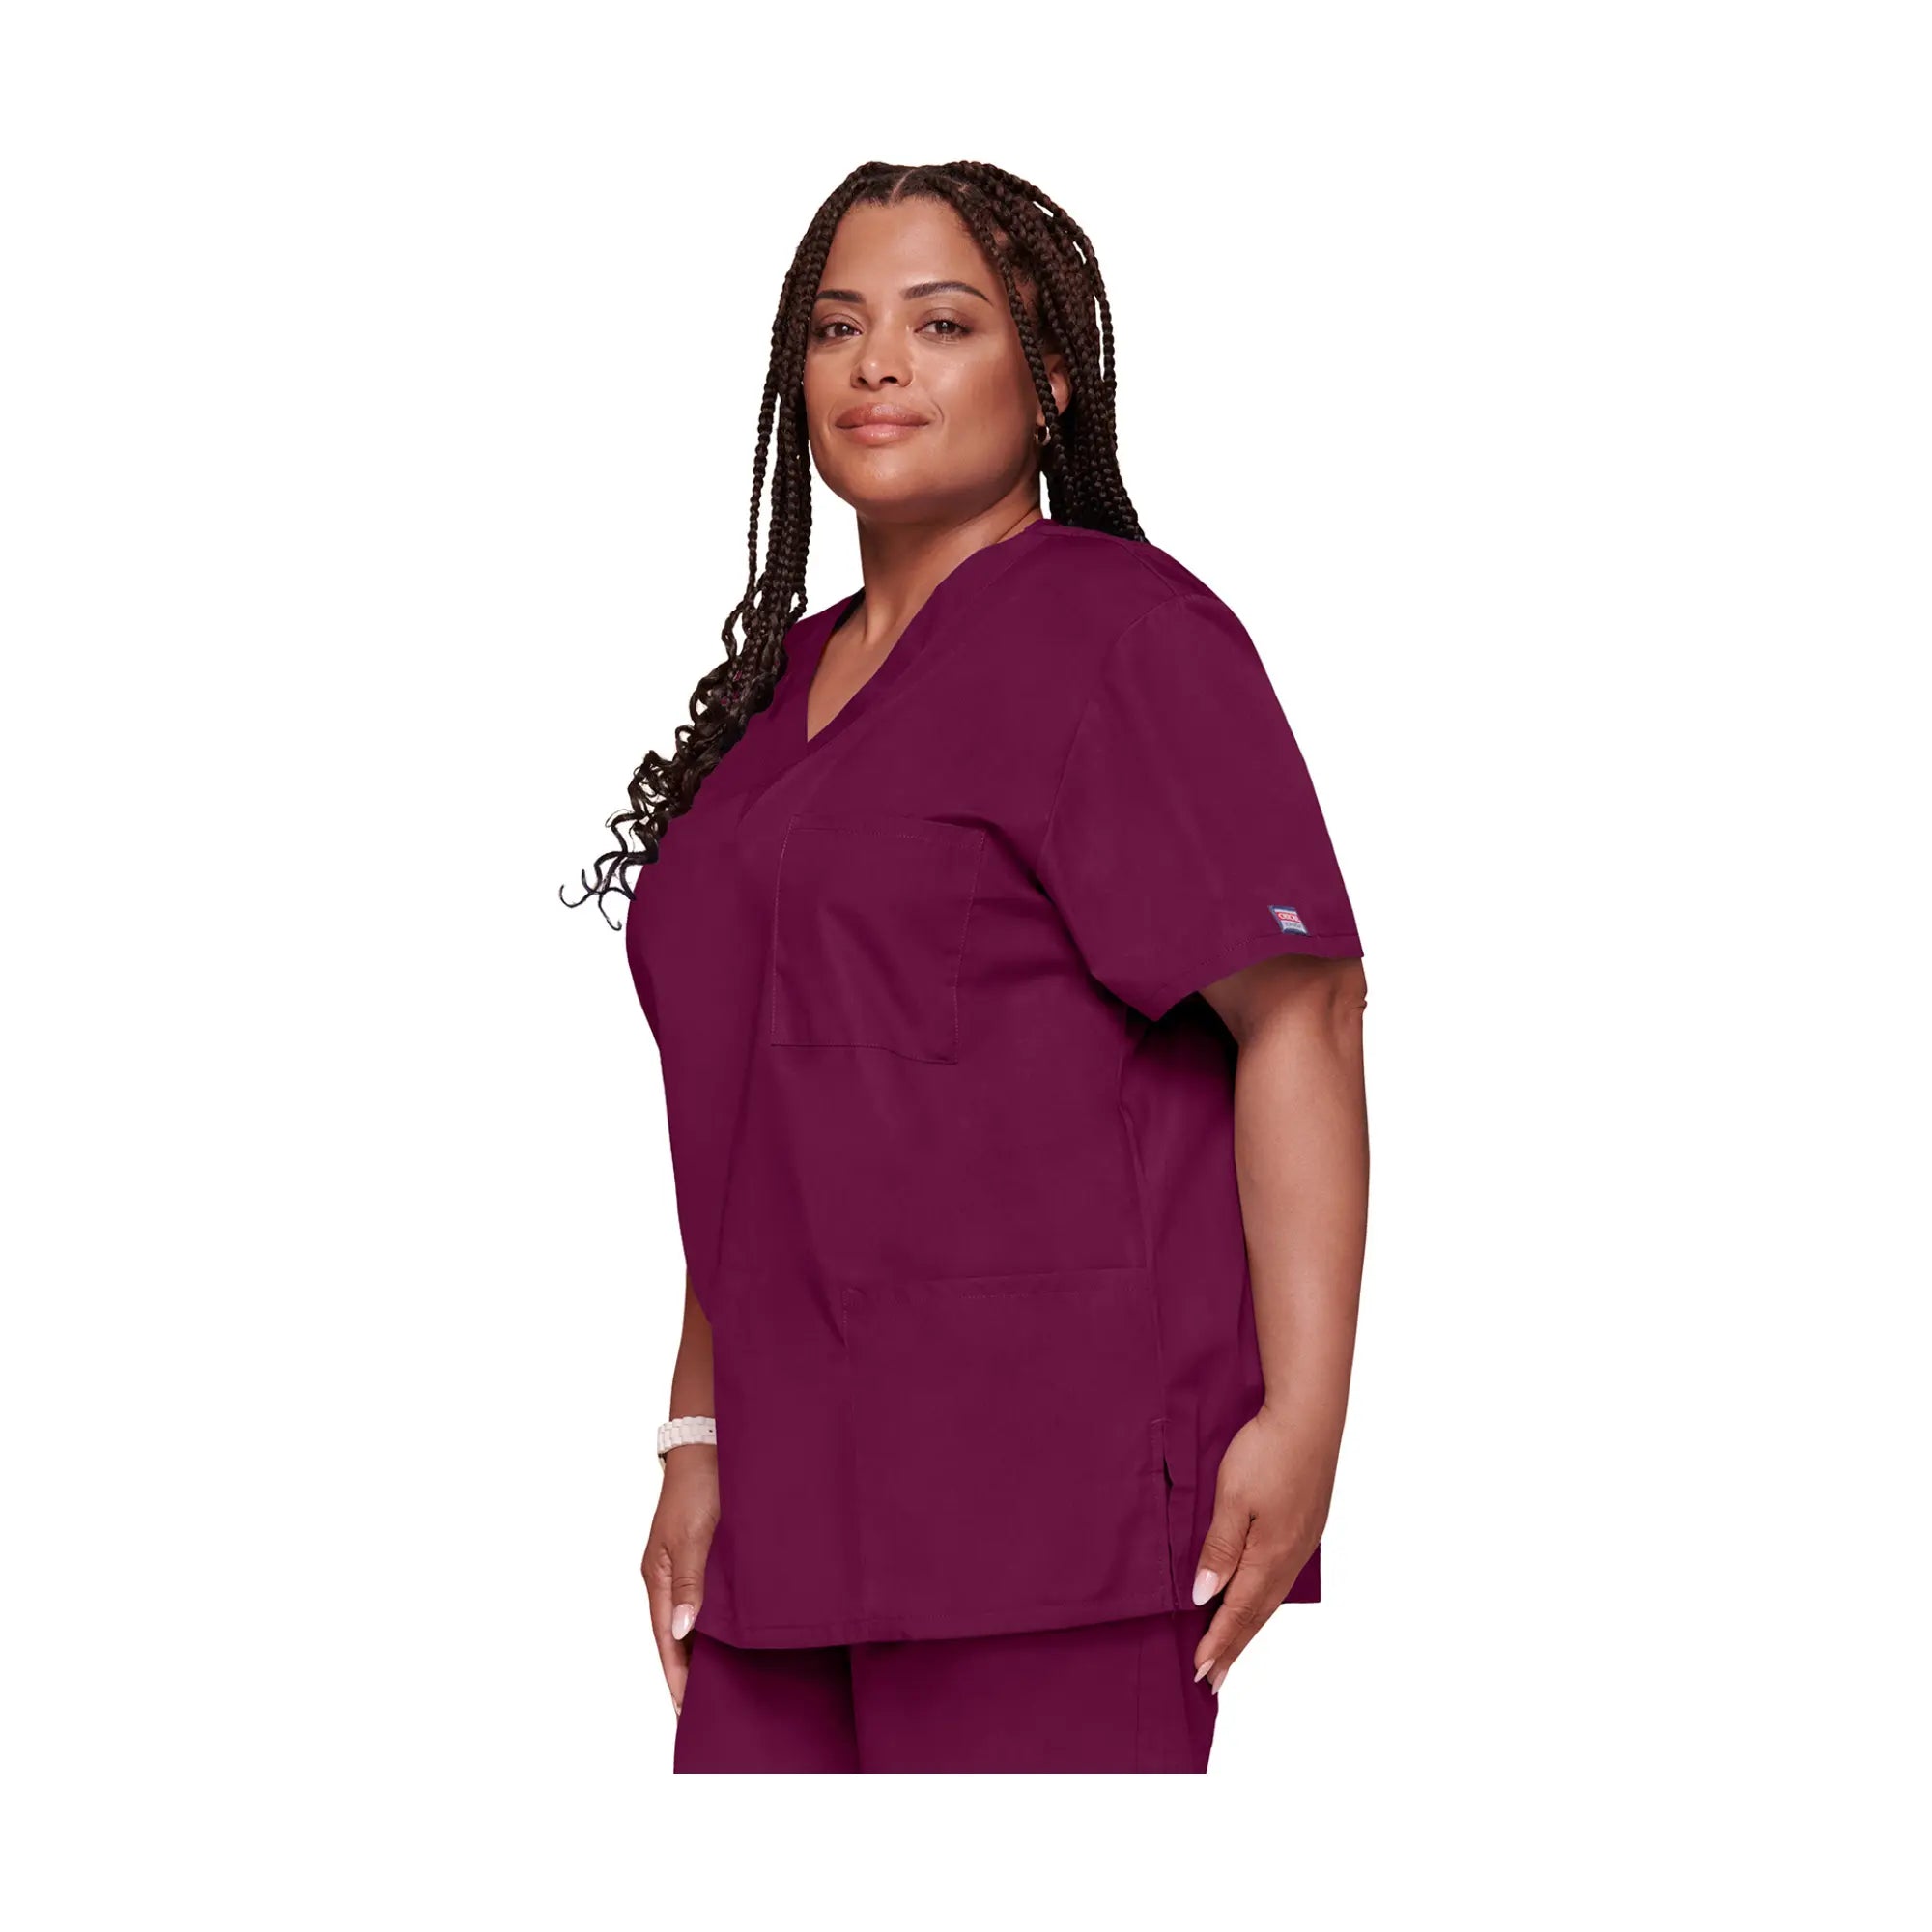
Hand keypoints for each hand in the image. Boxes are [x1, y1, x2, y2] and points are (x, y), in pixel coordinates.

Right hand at [641, 1445, 718, 1717]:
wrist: (711, 1444)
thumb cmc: (700, 1487)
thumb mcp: (693, 1537)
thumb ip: (690, 1584)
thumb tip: (682, 1632)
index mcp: (658, 1577)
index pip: (666, 1640)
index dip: (677, 1676)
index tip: (686, 1710)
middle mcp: (669, 1578)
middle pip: (676, 1637)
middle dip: (688, 1673)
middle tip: (707, 1710)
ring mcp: (686, 1568)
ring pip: (692, 1621)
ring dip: (703, 1651)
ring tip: (722, 1685)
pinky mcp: (705, 1557)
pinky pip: (707, 1601)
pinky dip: (715, 1625)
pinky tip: (733, 1639)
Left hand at [1189, 1405, 1335, 1694]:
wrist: (1309, 1417)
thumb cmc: (1267, 1452)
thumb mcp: (1232, 1498)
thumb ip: (1219, 1550)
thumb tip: (1204, 1597)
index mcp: (1270, 1555)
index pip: (1239, 1612)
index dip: (1219, 1643)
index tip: (1201, 1672)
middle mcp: (1290, 1557)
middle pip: (1258, 1614)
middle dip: (1234, 1646)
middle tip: (1214, 1679)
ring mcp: (1302, 1543)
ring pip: (1272, 1597)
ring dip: (1250, 1626)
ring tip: (1232, 1649)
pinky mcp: (1307, 1526)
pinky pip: (1281, 1578)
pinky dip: (1264, 1600)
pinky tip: (1258, 1600)